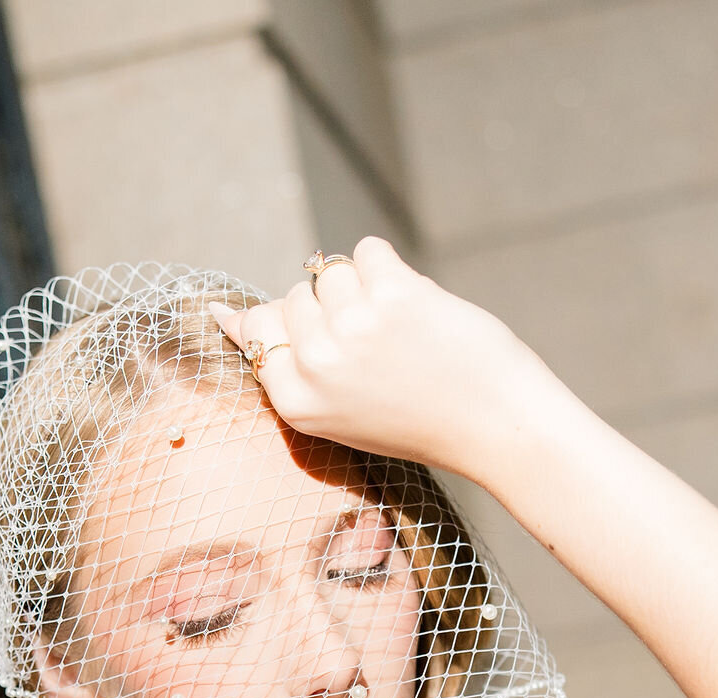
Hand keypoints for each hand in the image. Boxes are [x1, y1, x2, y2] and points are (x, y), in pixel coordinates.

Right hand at [208, 236, 557, 481]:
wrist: (494, 425)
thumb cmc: (418, 419)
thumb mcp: (339, 409)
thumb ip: (286, 363)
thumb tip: (223, 311)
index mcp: (297, 403)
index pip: (259, 331)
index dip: (292, 325)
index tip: (330, 341)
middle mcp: (317, 366)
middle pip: (297, 297)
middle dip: (335, 309)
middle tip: (381, 351)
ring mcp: (352, 328)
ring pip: (334, 272)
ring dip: (367, 288)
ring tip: (402, 331)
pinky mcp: (392, 295)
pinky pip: (370, 251)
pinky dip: (391, 268)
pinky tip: (416, 307)